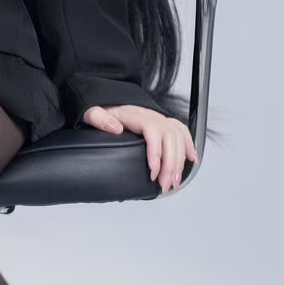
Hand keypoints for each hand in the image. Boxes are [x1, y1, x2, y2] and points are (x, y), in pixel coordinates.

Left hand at [81, 104, 197, 191]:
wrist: (105, 100)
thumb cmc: (100, 109)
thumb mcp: (92, 112)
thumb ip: (100, 119)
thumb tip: (115, 128)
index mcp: (135, 114)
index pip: (153, 131)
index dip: (156, 152)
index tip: (152, 171)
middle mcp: (151, 115)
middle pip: (169, 138)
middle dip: (170, 164)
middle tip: (164, 184)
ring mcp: (158, 119)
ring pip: (177, 138)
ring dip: (179, 161)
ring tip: (174, 181)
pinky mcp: (162, 123)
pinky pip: (181, 131)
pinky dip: (189, 145)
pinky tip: (191, 159)